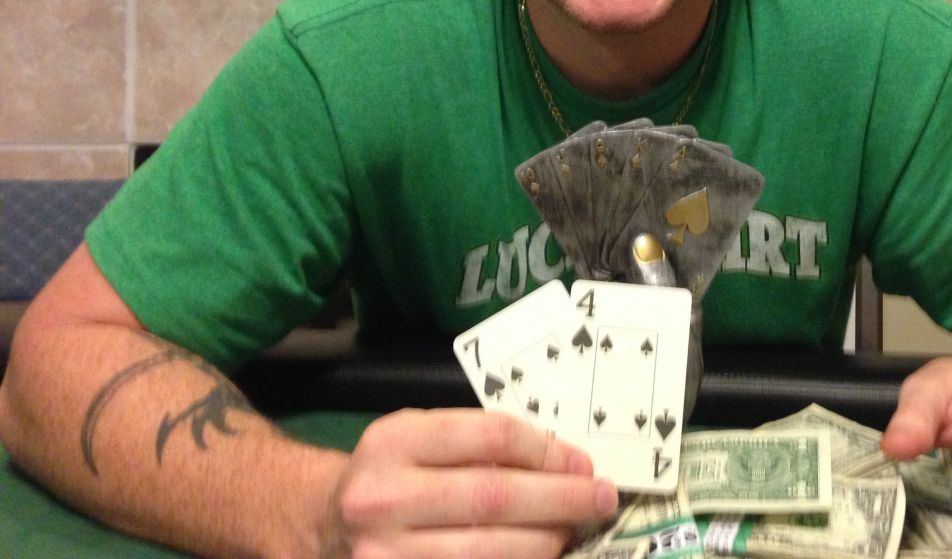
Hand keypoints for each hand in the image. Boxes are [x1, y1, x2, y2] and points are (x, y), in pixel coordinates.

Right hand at [325, 408, 618, 558]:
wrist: (319, 525)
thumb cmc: (387, 473)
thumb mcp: (416, 436)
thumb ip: (474, 441)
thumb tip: (562, 461)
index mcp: (394, 441)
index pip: (489, 438)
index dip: (546, 451)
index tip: (582, 462)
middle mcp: (384, 498)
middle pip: (495, 497)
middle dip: (561, 499)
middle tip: (602, 498)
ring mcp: (385, 556)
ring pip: (488, 552)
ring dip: (544, 542)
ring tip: (573, 531)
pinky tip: (539, 556)